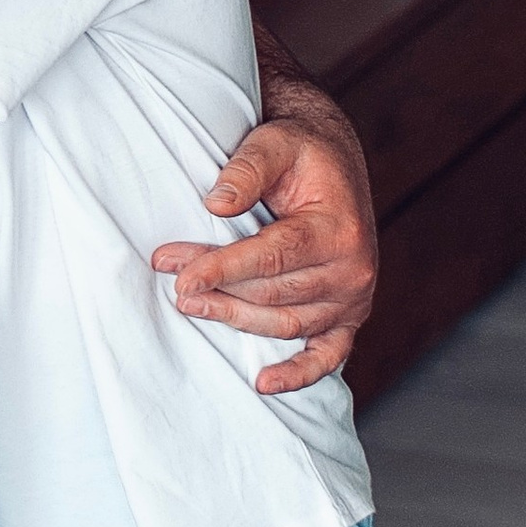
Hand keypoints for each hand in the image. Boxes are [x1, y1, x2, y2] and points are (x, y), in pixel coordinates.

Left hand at [153, 93, 377, 393]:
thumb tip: (216, 205)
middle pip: (274, 294)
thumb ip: (247, 169)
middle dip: (218, 288)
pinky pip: (328, 355)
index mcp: (339, 229)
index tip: (179, 272)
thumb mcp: (274, 143)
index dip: (224, 267)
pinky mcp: (347, 316)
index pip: (273, 257)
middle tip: (171, 281)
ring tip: (189, 306)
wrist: (331, 158)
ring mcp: (353, 298)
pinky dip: (299, 374)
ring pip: (286, 324)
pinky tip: (263, 384)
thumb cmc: (299, 150)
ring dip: (235, 320)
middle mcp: (354, 270)